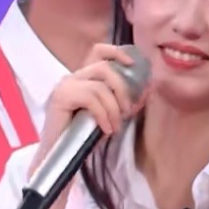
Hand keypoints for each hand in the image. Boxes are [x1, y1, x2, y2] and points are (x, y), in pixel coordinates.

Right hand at [32, 43, 145, 175]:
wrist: (59, 156)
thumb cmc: (84, 136)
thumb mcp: (110, 115)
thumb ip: (125, 101)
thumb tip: (148, 89)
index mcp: (84, 78)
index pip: (98, 51)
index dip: (117, 52)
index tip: (133, 63)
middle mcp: (73, 77)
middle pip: (104, 68)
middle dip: (122, 89)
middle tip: (127, 111)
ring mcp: (65, 86)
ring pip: (99, 86)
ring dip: (113, 109)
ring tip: (115, 127)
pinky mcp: (60, 97)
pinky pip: (90, 98)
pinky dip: (103, 115)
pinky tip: (105, 130)